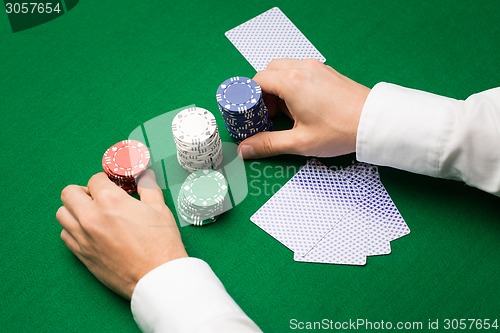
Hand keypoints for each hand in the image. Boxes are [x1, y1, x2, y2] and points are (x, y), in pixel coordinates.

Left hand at [56, 170, 187, 298]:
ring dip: (75, 209)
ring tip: (92, 214)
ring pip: (62, 214)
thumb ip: (148, 187)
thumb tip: (144, 175)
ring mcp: (83, 237)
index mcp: (111, 201)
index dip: (105, 180)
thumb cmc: (161, 244)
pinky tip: (90, 231)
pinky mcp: (82, 255)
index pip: (95, 180)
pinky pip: (65, 235)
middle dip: (84, 191)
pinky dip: (73, 229)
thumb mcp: (160, 209)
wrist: (156, 277)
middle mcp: (91, 217)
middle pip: (69, 193)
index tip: (112, 185)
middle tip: (99, 198)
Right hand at [238, 58, 370, 158]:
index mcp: (291, 82)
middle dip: (264, 92)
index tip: (252, 114)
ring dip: (279, 88)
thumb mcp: (300, 142)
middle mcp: (302, 69)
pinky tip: (302, 107)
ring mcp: (316, 68)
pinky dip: (293, 85)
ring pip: (285, 70)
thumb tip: (244, 150)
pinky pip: (301, 72)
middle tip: (268, 114)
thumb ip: (268, 144)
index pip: (258, 80)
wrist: (374, 122)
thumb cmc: (338, 131)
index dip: (250, 97)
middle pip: (270, 71)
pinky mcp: (327, 72)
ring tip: (286, 113)